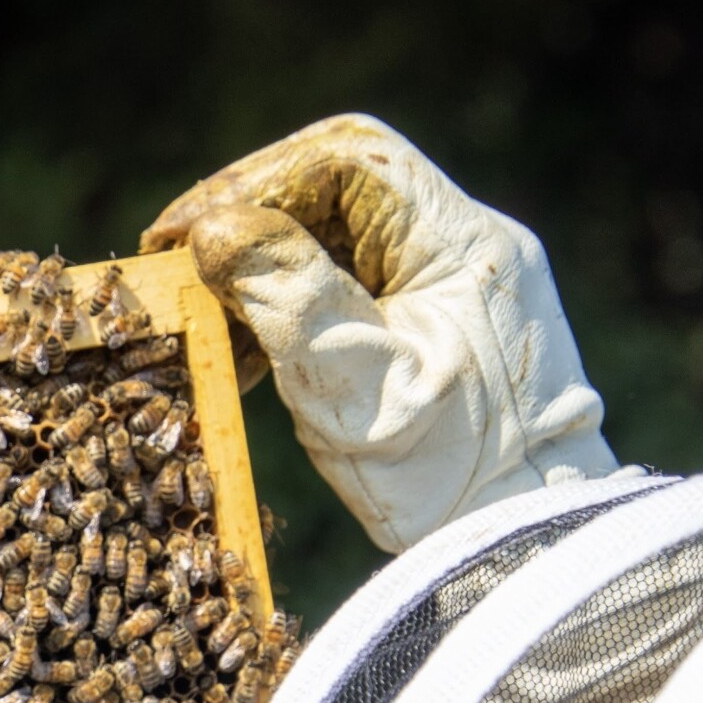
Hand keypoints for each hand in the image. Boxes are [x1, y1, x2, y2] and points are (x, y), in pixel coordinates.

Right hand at [142, 115, 616, 552]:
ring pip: (333, 229)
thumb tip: (216, 229)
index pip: (350, 160)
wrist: (525, 541)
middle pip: (337, 183)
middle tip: (177, 260)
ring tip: (202, 316)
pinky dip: (285, 303)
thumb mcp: (360, 391)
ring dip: (260, 263)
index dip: (256, 183)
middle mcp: (462, 242)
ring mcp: (448, 279)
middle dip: (249, 214)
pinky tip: (243, 348)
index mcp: (461, 242)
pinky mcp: (428, 318)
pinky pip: (345, 279)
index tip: (187, 235)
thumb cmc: (457, 478)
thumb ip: (292, 299)